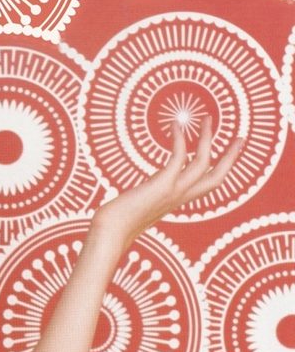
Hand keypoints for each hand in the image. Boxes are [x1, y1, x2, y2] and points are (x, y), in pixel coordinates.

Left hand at [92, 114, 244, 250]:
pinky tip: (175, 126)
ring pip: (203, 163)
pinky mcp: (162, 185)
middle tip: (241, 138)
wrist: (108, 233)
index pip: (206, 186)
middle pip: (217, 178)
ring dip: (207, 138)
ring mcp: (173, 192)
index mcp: (176, 202)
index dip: (219, 170)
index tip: (226, 154)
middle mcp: (180, 198)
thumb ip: (146, 198)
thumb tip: (138, 194)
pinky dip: (180, 139)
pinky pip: (179, 157)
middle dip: (231, 158)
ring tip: (207, 118)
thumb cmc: (116, 223)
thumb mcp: (138, 207)